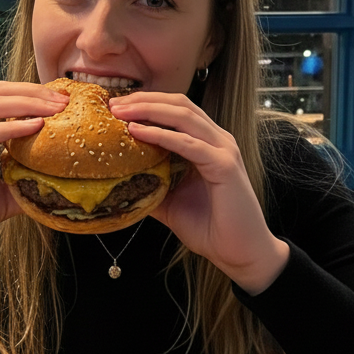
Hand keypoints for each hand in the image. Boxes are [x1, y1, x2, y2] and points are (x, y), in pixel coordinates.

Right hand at [0, 82, 68, 269]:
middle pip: (1, 93)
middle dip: (35, 93)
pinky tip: (34, 127)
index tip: (66, 102)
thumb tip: (62, 186)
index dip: (36, 95)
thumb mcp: (6, 196)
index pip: (6, 98)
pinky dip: (10, 128)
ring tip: (55, 109)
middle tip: (65, 100)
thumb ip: (27, 183)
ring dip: (27, 103)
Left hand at [109, 93, 288, 293]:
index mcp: (207, 143)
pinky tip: (138, 132)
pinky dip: (161, 135)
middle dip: (144, 100)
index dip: (146, 103)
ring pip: (183, 116)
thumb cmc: (211, 228)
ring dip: (149, 110)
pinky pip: (188, 144)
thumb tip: (118, 182)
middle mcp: (217, 140)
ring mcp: (223, 150)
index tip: (115, 107)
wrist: (240, 253)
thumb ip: (150, 185)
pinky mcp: (224, 166)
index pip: (176, 109)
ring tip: (120, 112)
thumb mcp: (170, 203)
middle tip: (113, 104)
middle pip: (179, 104)